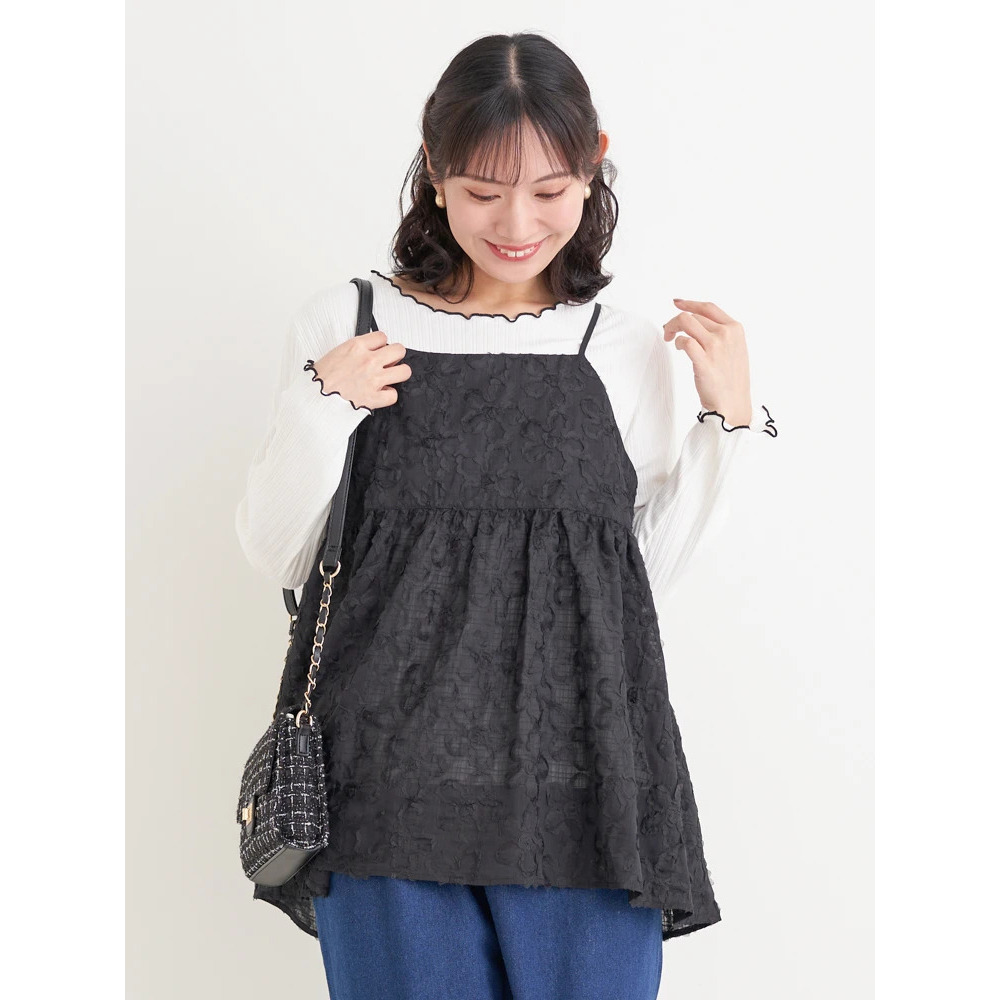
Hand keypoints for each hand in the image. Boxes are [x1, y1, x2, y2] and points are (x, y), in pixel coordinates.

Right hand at [307, 329, 411, 409]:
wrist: (314, 398)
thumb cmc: (320, 378)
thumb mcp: (336, 353)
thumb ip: (355, 350)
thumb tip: (368, 350)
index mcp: (357, 347)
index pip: (382, 337)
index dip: (381, 344)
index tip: (378, 350)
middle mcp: (368, 361)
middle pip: (399, 350)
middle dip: (395, 356)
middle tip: (388, 362)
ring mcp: (374, 379)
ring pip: (404, 371)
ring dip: (398, 374)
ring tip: (389, 377)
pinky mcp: (374, 398)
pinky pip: (394, 395)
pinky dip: (388, 395)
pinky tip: (380, 393)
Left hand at [663, 298, 752, 425]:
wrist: (732, 404)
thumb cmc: (731, 381)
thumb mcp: (735, 350)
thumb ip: (722, 334)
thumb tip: (699, 323)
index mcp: (735, 329)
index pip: (708, 308)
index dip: (690, 303)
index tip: (677, 303)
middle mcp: (726, 334)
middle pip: (694, 315)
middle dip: (676, 320)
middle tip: (668, 332)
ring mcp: (716, 347)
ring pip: (686, 322)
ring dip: (673, 328)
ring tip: (670, 338)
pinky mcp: (704, 361)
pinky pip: (684, 341)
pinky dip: (677, 342)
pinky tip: (678, 348)